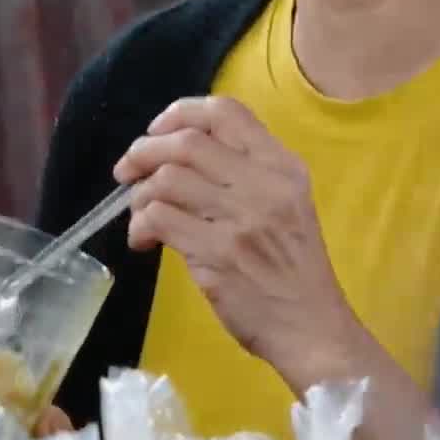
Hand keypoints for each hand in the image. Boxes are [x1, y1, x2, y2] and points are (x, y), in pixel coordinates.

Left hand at [111, 96, 357, 370]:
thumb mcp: (287, 205)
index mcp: (283, 167)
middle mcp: (264, 184)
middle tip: (127, 171)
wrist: (313, 328)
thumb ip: (246, 174)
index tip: (157, 132)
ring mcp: (241, 219)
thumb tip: (178, 156)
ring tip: (139, 215)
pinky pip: (160, 219)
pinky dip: (139, 226)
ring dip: (139, 195)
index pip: (226, 111)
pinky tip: (143, 241)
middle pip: (187, 142)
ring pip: (167, 179)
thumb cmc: (295, 270)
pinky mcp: (217, 254)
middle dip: (144, 151)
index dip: (180, 113)